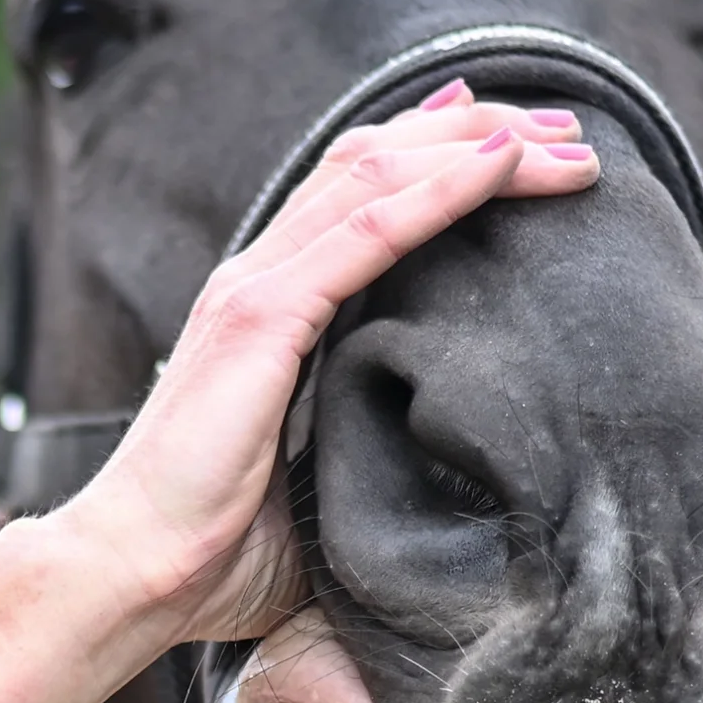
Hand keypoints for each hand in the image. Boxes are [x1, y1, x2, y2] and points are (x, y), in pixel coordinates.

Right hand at [62, 84, 599, 642]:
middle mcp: (258, 277)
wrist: (132, 575)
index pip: (357, 192)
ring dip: (480, 147)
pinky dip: (440, 189)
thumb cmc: (215, 555)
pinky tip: (502, 166)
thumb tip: (447, 476)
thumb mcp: (318, 485)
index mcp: (267, 307)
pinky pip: (368, 230)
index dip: (438, 151)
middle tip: (569, 128)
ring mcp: (255, 289)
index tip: (518, 141)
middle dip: (480, 131)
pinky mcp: (259, 319)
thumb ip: (368, 449)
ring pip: (379, 173)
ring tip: (566, 141)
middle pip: (378, 159)